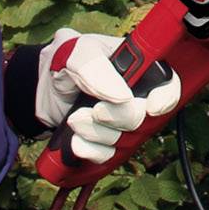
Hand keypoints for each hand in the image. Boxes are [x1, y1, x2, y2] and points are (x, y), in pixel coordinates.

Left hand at [35, 28, 181, 162]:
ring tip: (75, 119)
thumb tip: (123, 96)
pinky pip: (107, 156)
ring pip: (125, 141)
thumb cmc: (63, 59)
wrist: (39, 88)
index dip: (166, 98)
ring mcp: (121, 122)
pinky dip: (90, 151)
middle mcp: (136, 96)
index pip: (169, 84)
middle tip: (96, 110)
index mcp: (139, 68)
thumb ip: (97, 68)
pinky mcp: (105, 142)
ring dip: (98, 134)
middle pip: (145, 118)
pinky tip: (75, 140)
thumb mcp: (75, 52)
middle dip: (119, 118)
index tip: (150, 107)